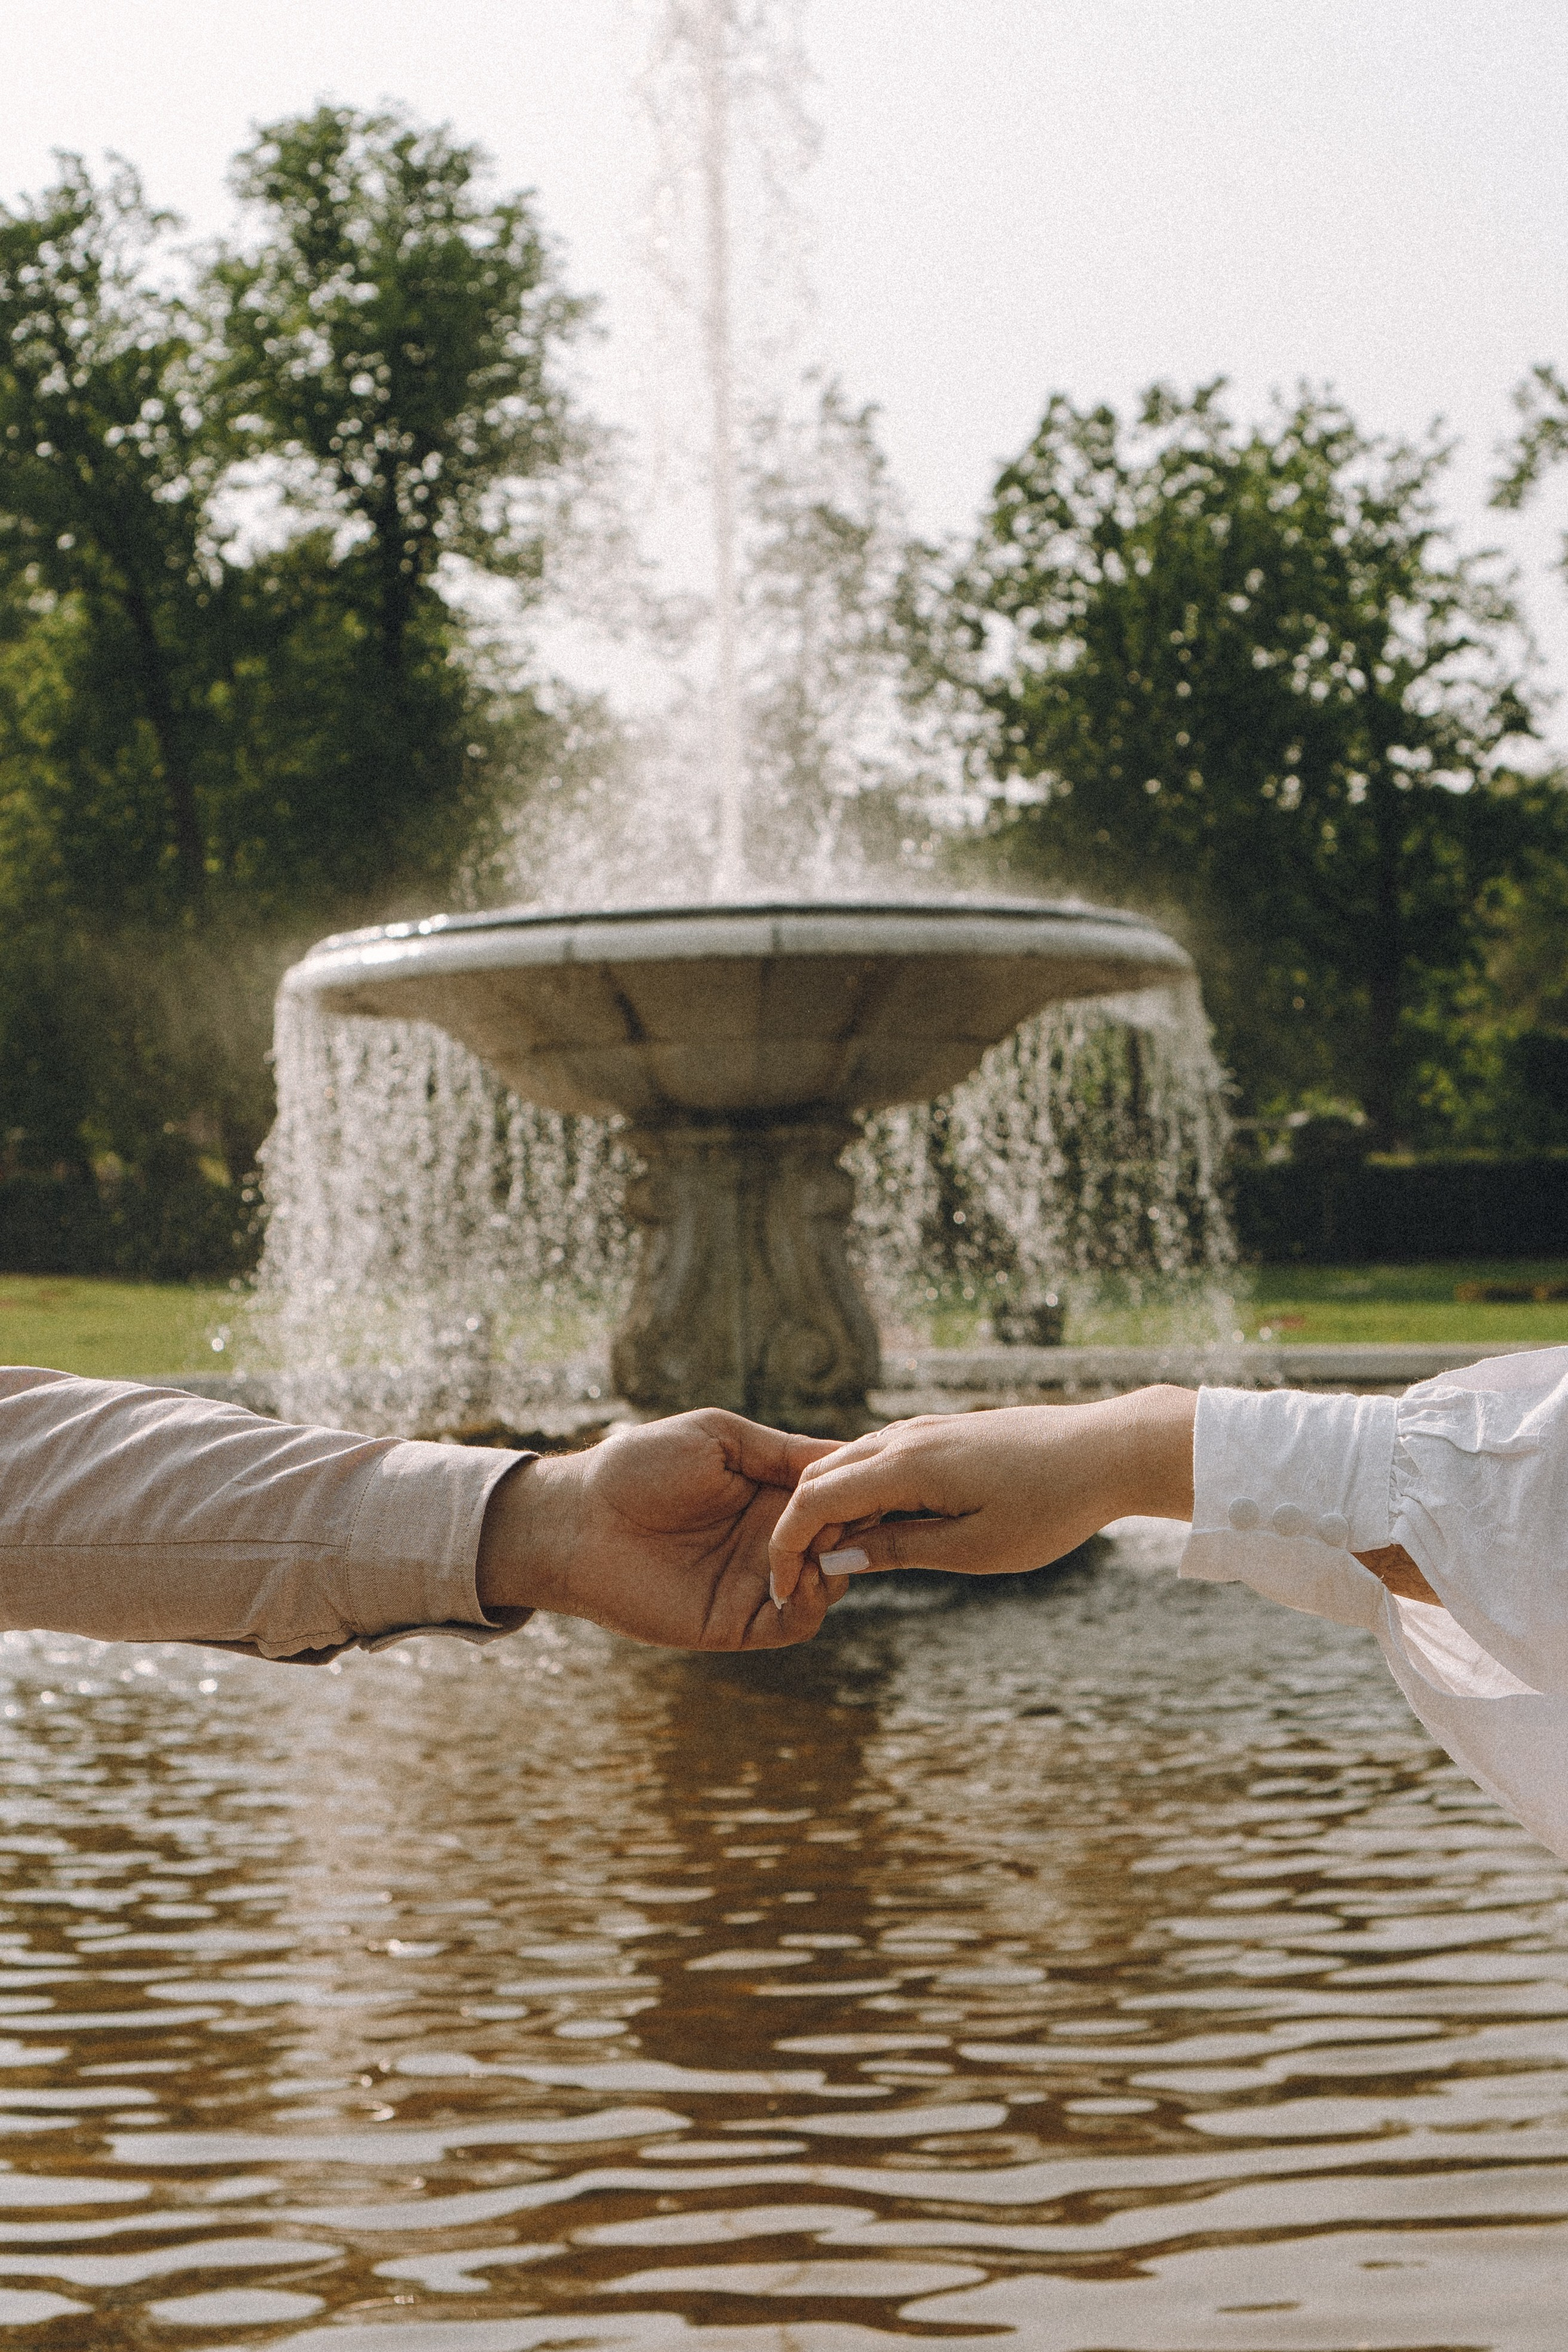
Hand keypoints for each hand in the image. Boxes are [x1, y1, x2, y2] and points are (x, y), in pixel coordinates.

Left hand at [476, 1408, 842, 1649]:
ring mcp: (755, 1582)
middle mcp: (769, 1539)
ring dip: (836, 1565)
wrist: (579, 1520)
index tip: (867, 1479)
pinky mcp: (736, 1622)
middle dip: (853, 1529)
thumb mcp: (718, 1438)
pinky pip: (795, 1623)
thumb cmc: (638, 1466)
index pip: (836, 1496)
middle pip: (842, 1541)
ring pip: (827, 1585)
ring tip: (820, 1546)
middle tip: (845, 1517)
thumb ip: (781, 1450)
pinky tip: (799, 1575)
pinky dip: (811, 1602)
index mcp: (769, 1492)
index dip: (857, 1489)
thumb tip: (847, 1451)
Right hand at [767, 1388, 1197, 1605]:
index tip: (784, 1590)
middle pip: (821, 1477)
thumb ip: (898, 1550)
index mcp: (905, 1465)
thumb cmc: (1048, 1506)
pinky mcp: (942, 1432)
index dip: (788, 1546)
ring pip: (849, 1465)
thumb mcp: (972, 1548)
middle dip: (800, 1529)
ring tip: (839, 1564)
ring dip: (832, 1512)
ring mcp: (924, 1429)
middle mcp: (905, 1437)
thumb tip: (835, 1560)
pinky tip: (878, 1529)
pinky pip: (880, 1458)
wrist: (1108, 1449)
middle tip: (803, 1583)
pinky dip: (862, 1493)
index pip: (815, 1500)